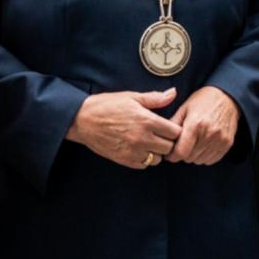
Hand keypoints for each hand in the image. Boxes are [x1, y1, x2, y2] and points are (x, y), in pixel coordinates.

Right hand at [67, 88, 182, 168]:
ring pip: (158, 159)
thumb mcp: (132, 97)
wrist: (83, 120)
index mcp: (147, 121)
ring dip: (157, 152)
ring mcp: (133, 151)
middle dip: (168, 141)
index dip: (175, 129)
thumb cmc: (107, 106)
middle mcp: (142, 138)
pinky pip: (143, 165)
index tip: (170, 127)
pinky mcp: (124, 160)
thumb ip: (155, 98)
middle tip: (162, 136)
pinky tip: (140, 149)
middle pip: (169, 147)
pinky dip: (145, 159)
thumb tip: (173, 93)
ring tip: (150, 142)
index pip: (175, 132)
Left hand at [166, 86, 239, 165]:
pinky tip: (203, 144)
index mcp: (195, 125)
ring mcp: (220, 140)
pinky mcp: (227, 144)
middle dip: (182, 153)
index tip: (169, 153)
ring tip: (194, 143)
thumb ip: (172, 125)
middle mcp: (209, 134)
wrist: (227, 97)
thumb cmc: (203, 101)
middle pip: (189, 158)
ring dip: (194, 155)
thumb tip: (161, 139)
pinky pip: (211, 160)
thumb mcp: (184, 108)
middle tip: (182, 144)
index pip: (180, 152)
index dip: (172, 156)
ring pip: (199, 161)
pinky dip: (204, 156)